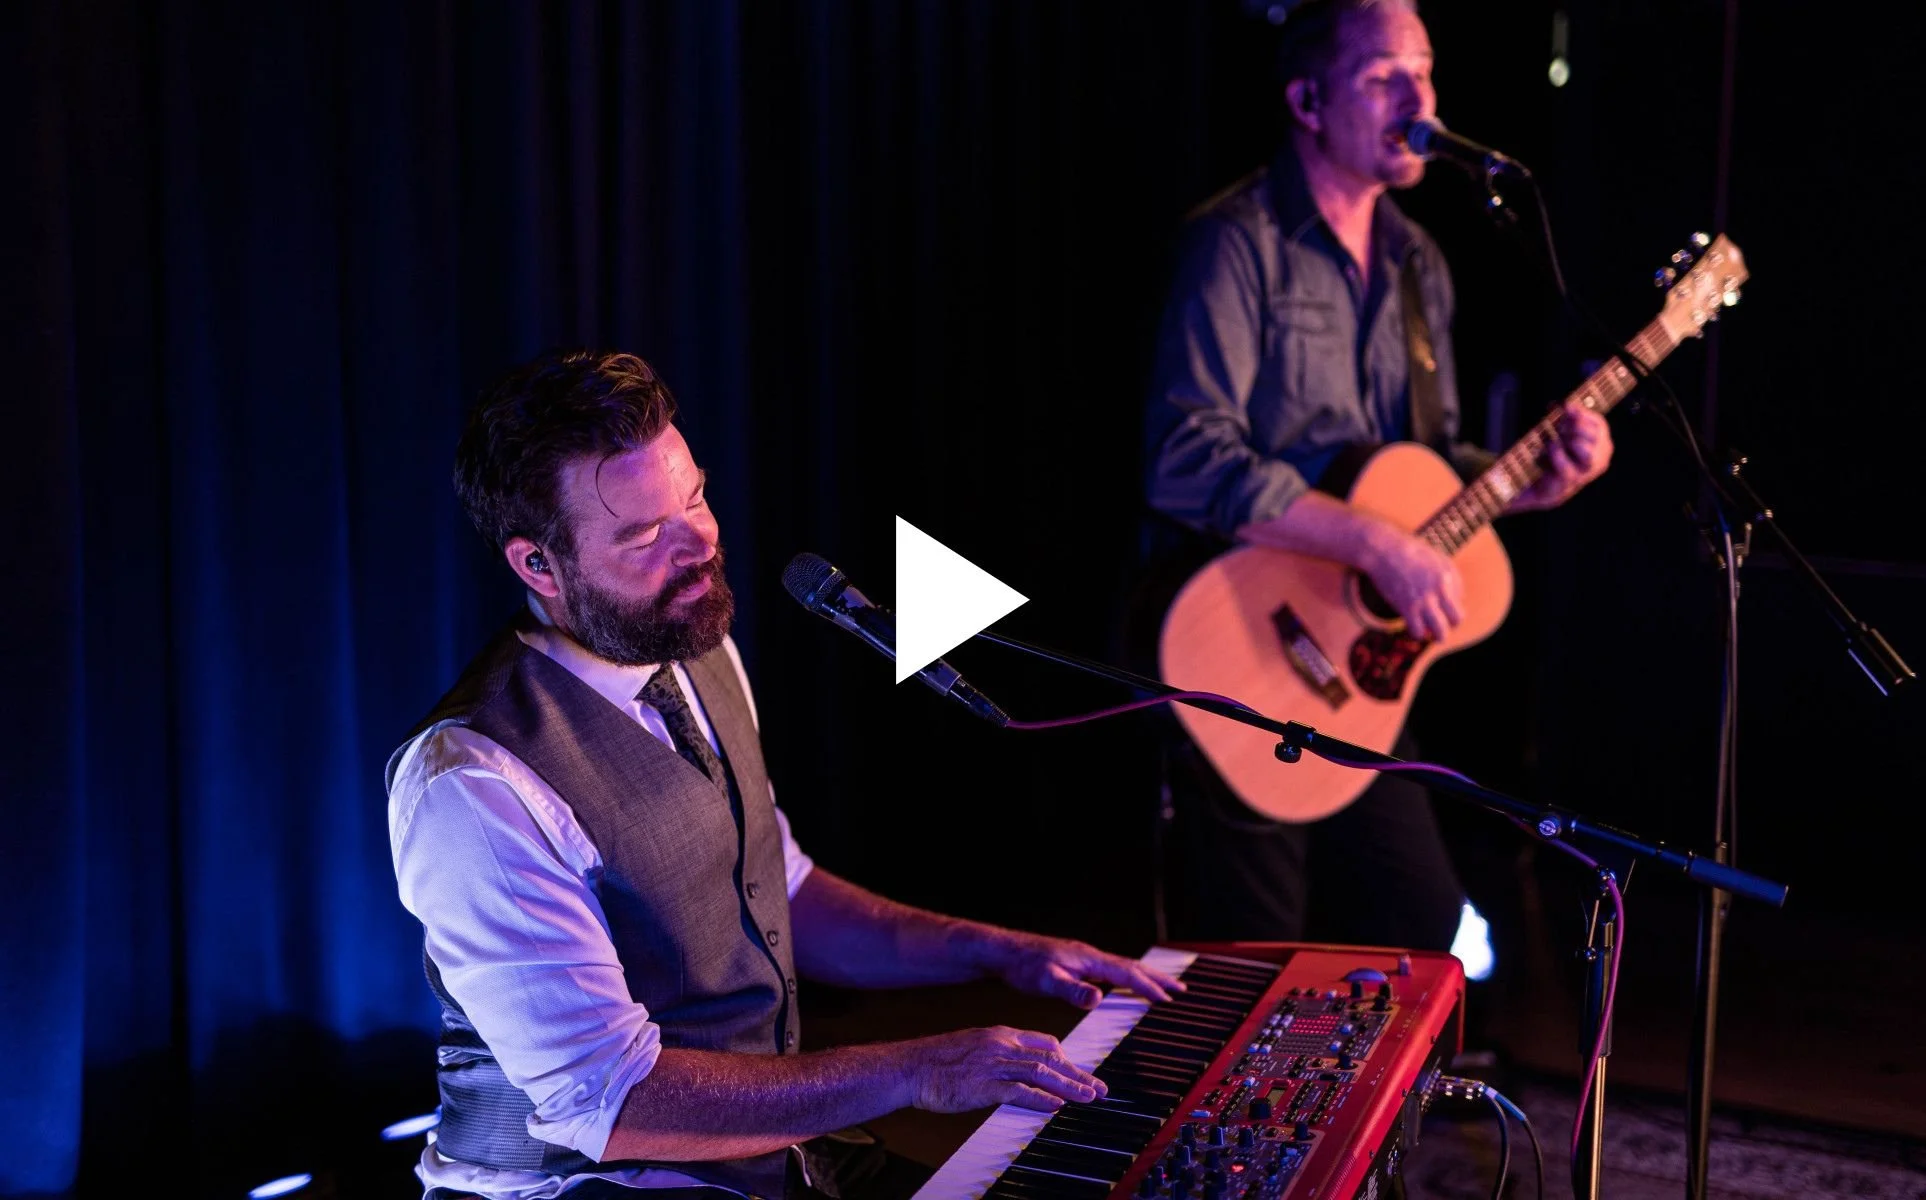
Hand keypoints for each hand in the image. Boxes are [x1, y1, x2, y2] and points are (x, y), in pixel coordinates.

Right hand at [907, 1026, 1106, 1113]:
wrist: (910, 1066)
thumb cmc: (938, 1061)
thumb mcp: (973, 1047)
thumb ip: (999, 1055)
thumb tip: (1019, 1070)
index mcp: (1000, 1034)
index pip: (1044, 1042)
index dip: (1067, 1059)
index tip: (1080, 1072)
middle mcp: (1001, 1045)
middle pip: (1050, 1057)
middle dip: (1079, 1074)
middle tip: (1100, 1088)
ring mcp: (993, 1064)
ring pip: (1041, 1072)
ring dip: (1069, 1086)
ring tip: (1089, 1097)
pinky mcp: (983, 1084)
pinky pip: (1018, 1091)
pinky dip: (1040, 1098)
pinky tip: (1056, 1107)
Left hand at [981, 930, 1183, 1008]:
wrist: (1004, 952)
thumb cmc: (1023, 966)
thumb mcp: (1046, 981)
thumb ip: (1072, 990)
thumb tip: (1098, 998)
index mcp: (1088, 959)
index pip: (1126, 973)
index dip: (1148, 986)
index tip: (1169, 998)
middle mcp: (1090, 956)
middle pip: (1131, 966)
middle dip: (1157, 978)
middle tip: (1181, 990)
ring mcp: (1085, 958)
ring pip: (1122, 967)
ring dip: (1145, 977)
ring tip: (1163, 987)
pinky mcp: (1077, 963)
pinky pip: (1111, 971)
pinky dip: (1127, 977)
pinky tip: (1126, 985)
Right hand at [1362, 528, 1463, 642]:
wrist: (1382, 549)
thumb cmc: (1406, 552)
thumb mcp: (1436, 557)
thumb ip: (1450, 575)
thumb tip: (1459, 598)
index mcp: (1448, 574)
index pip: (1460, 600)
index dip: (1450, 605)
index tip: (1438, 605)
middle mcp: (1440, 588)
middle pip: (1457, 619)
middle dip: (1450, 625)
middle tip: (1440, 622)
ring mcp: (1424, 599)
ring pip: (1440, 631)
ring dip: (1437, 636)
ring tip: (1429, 633)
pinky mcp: (1407, 607)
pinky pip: (1417, 631)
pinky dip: (1416, 634)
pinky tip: (1411, 626)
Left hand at [1508, 400, 1613, 511]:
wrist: (1532, 482)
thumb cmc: (1549, 454)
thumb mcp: (1559, 432)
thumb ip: (1566, 417)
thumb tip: (1567, 404)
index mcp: (1601, 445)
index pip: (1600, 424)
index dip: (1582, 413)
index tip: (1566, 407)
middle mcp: (1600, 460)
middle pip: (1595, 435)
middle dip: (1575, 428)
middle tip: (1560, 429)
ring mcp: (1587, 473)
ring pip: (1587, 451)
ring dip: (1568, 442)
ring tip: (1555, 442)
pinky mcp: (1571, 482)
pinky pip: (1566, 464)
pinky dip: (1555, 454)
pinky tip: (1548, 450)